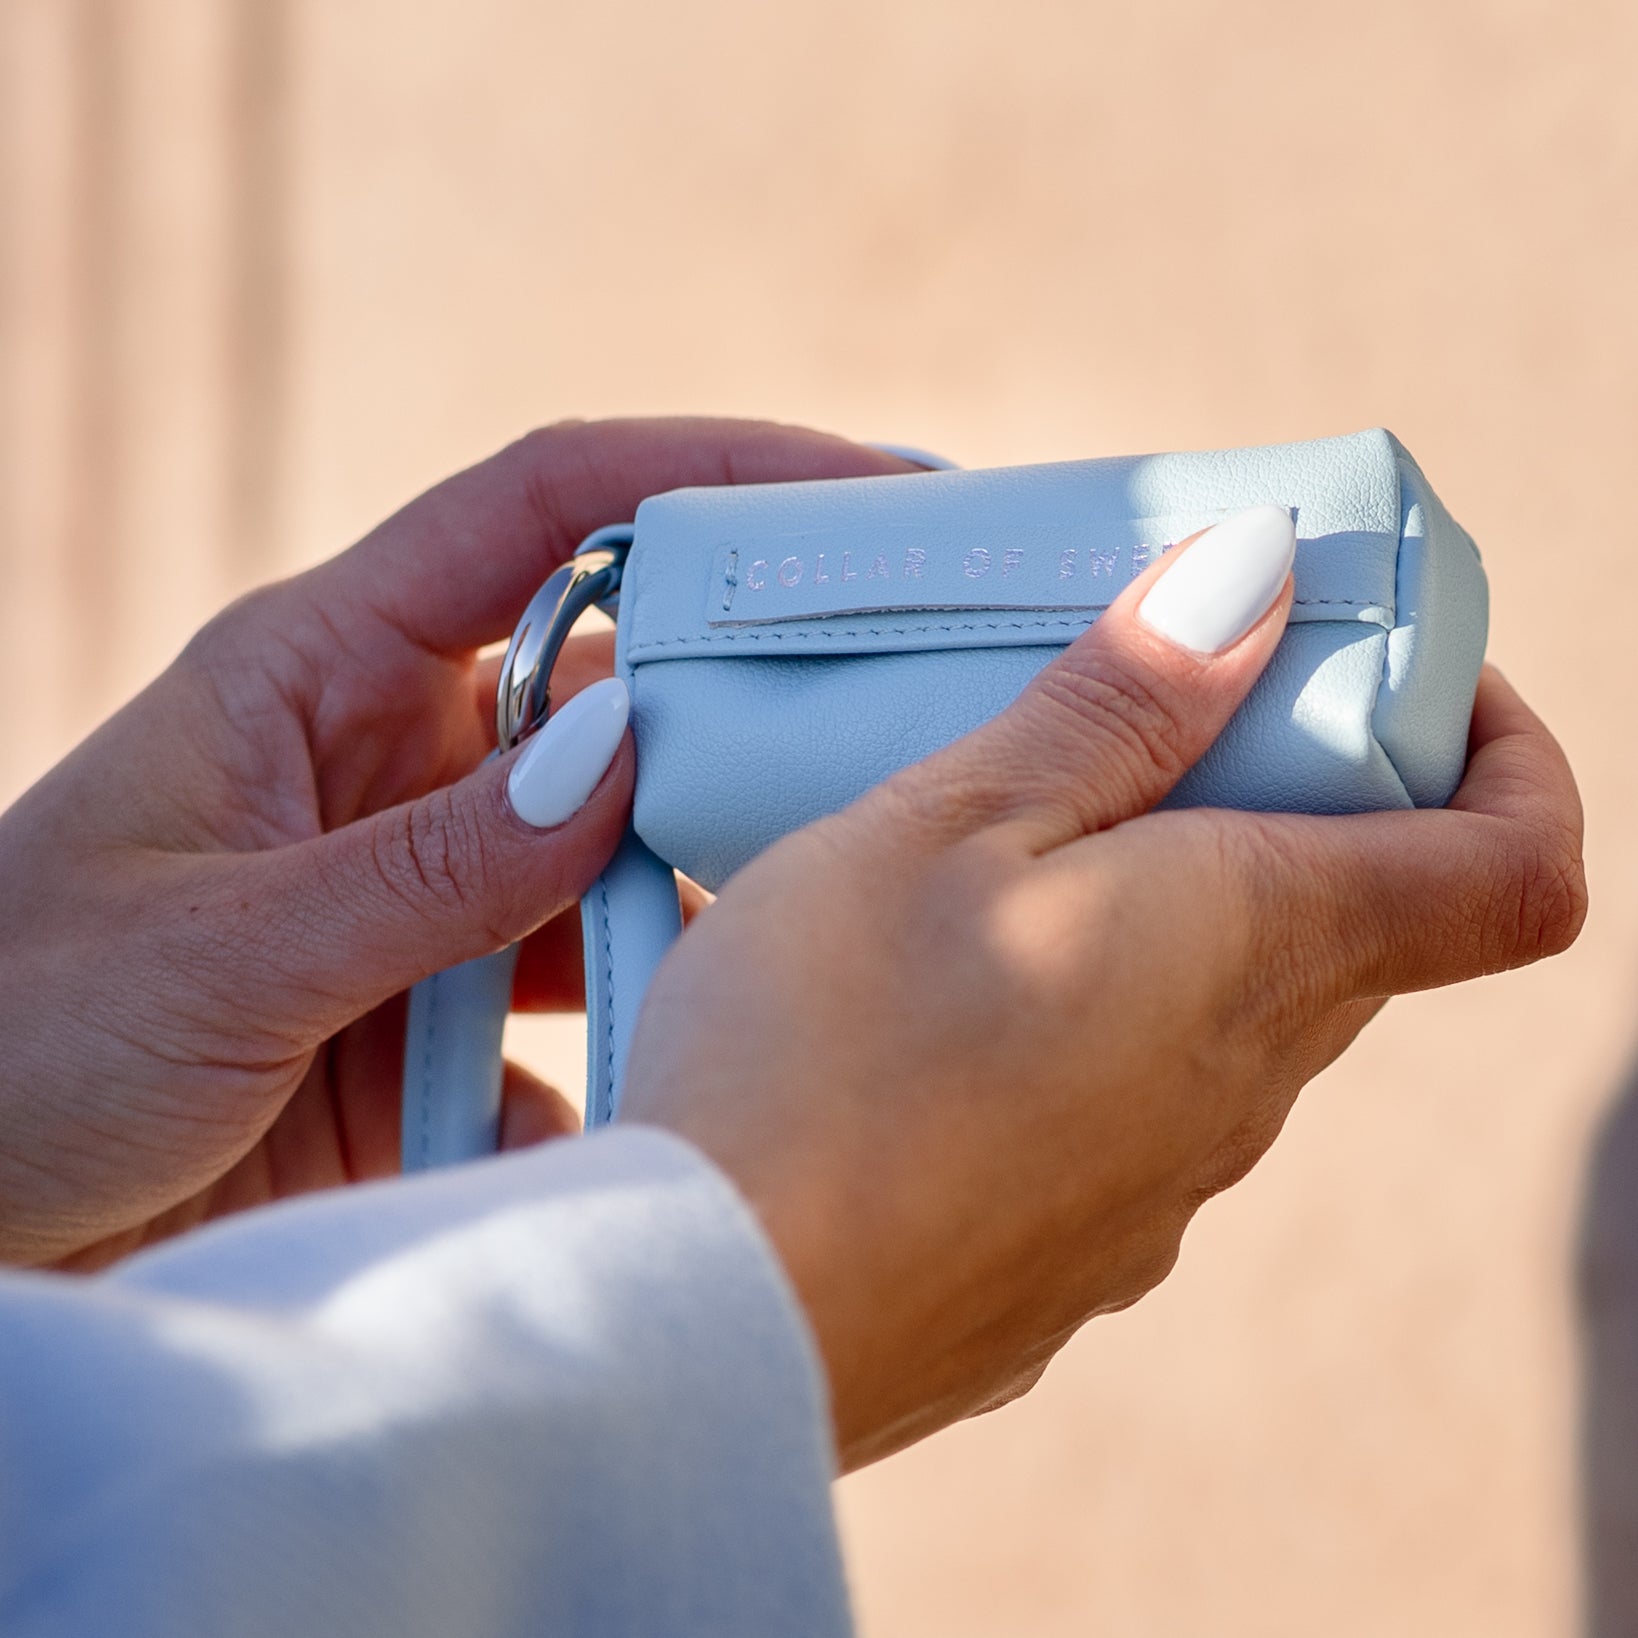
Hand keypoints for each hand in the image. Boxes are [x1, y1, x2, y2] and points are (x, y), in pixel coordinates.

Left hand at [0, 418, 917, 1268]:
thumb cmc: (12, 1045)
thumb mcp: (220, 950)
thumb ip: (431, 866)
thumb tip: (626, 750)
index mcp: (321, 673)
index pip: (542, 513)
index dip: (702, 472)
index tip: (857, 485)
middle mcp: (396, 763)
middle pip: (614, 682)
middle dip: (742, 697)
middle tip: (897, 721)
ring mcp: (431, 890)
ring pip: (620, 850)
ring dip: (699, 889)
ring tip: (808, 922)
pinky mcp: (447, 1013)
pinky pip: (586, 1001)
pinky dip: (635, 1040)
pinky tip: (671, 1089)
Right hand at [620, 510, 1586, 1471]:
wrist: (712, 1319)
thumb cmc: (820, 1043)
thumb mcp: (949, 822)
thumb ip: (1119, 706)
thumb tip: (1258, 582)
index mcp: (1253, 948)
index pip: (1515, 868)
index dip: (1507, 755)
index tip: (1402, 683)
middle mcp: (1241, 1087)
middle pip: (1354, 925)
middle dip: (1291, 809)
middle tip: (1142, 731)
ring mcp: (1159, 1193)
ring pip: (1227, 1016)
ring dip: (1168, 921)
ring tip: (996, 869)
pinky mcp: (1069, 1259)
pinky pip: (1127, 1114)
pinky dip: (1083, 1032)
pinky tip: (930, 1022)